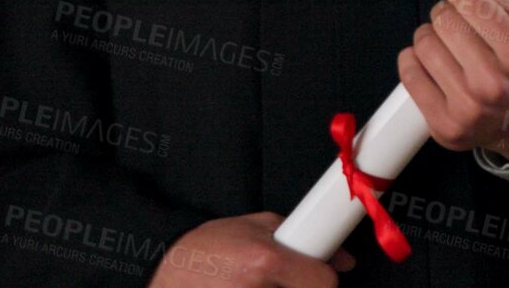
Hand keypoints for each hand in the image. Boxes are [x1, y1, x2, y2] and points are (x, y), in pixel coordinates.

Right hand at [147, 212, 352, 287]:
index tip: (316, 277)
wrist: (164, 269)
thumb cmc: (207, 246)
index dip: (323, 280)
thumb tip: (343, 261)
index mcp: (266, 261)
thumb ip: (302, 239)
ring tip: (258, 284)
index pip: (324, 284)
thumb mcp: (256, 227)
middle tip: (278, 280)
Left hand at [400, 0, 508, 162]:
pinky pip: (409, 74)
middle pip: (445, 20)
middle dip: (445, 13)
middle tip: (451, 21)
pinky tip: (426, 60)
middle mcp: (494, 84)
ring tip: (440, 41)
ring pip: (424, 45)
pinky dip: (411, 59)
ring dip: (428, 35)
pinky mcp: (443, 124)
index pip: (473, 4)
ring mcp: (466, 107)